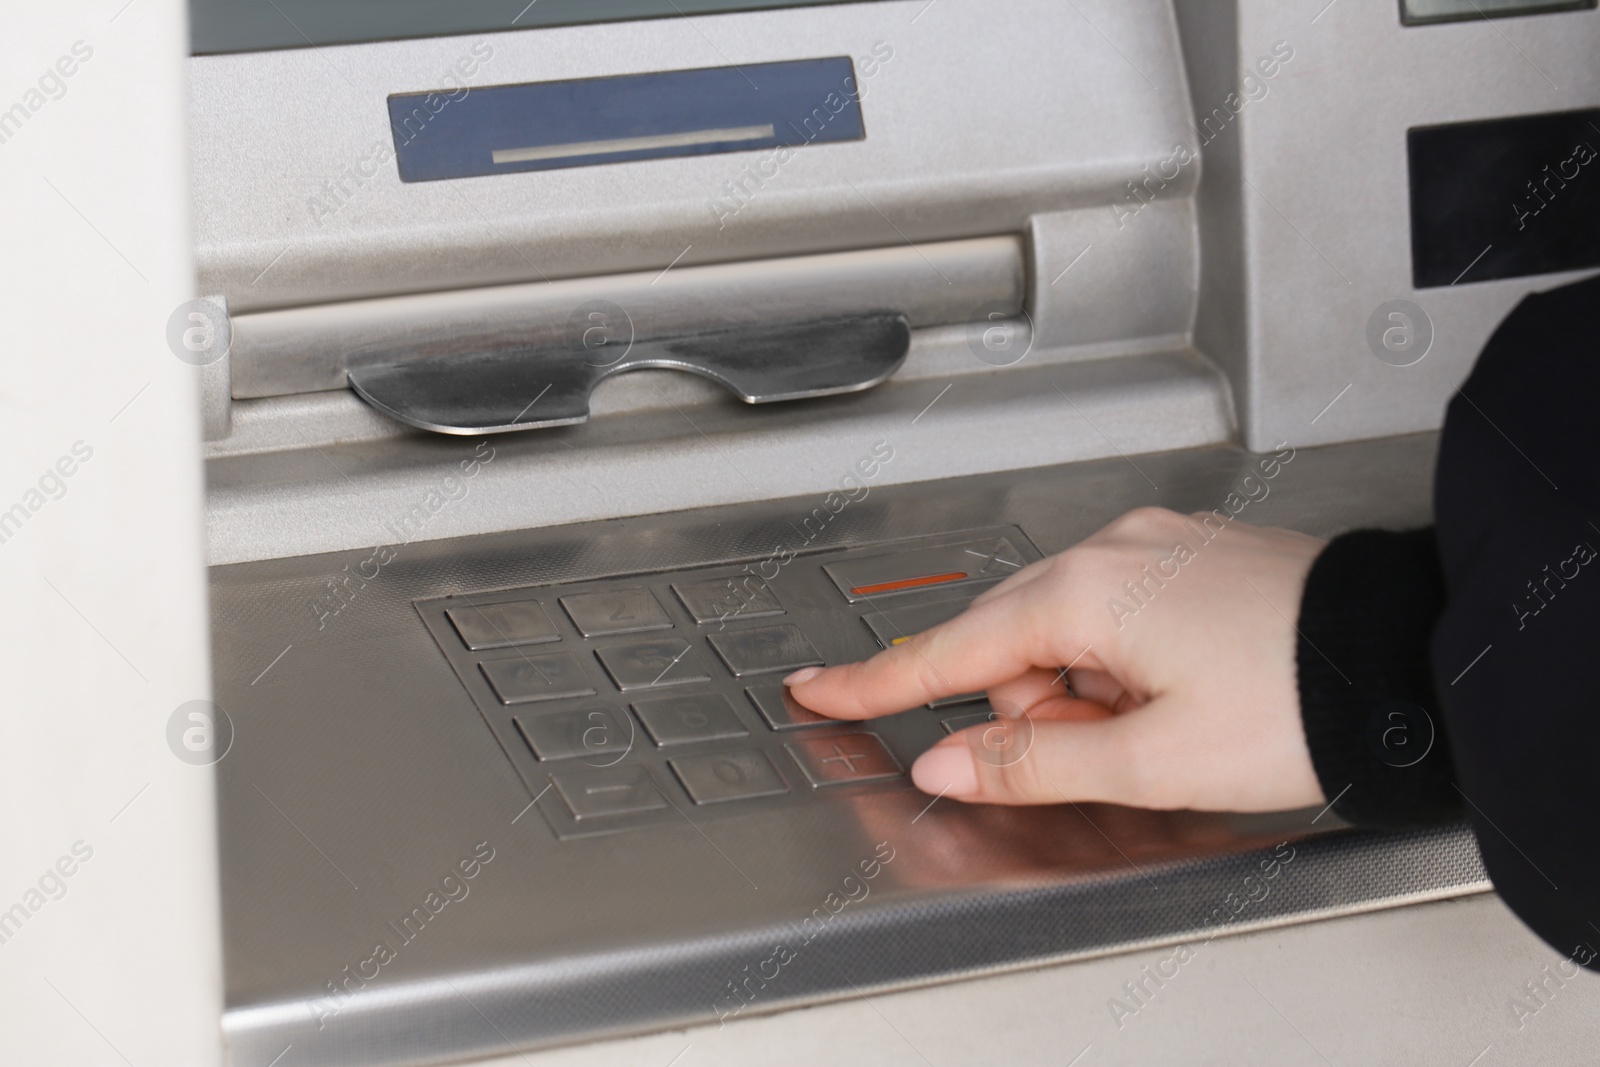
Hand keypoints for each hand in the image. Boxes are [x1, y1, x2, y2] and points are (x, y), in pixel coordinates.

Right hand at [785, 508, 1328, 811]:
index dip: (878, 680)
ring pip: (1068, 634)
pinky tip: (1185, 694)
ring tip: (1170, 728)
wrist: (1410, 656)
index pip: (952, 650)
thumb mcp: (1155, 759)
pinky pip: (1117, 615)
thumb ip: (1036, 762)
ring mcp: (1155, 545)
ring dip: (1090, 693)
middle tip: (1112, 752)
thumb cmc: (1301, 700)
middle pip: (1014, 644)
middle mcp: (1113, 549)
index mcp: (1087, 592)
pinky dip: (1124, 665)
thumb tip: (951, 764)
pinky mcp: (1189, 554)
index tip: (817, 686)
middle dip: (1039, 710)